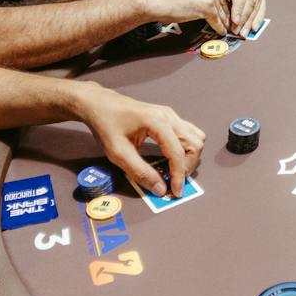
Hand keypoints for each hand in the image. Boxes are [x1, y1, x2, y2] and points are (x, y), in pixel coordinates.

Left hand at [77, 86, 204, 197]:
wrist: (99, 104)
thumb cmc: (106, 125)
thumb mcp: (118, 153)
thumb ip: (140, 172)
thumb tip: (160, 189)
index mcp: (156, 122)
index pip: (178, 152)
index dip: (179, 175)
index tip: (175, 191)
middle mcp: (168, 116)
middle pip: (195, 143)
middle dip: (188, 166)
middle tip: (174, 180)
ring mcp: (170, 115)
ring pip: (195, 137)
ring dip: (190, 157)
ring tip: (175, 170)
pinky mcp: (168, 117)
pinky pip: (188, 133)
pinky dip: (186, 148)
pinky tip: (172, 158)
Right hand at [141, 0, 229, 33]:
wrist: (151, 0)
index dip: (221, 0)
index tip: (224, 7)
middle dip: (224, 11)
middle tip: (228, 20)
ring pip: (220, 10)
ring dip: (224, 21)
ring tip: (226, 27)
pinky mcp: (207, 6)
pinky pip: (217, 19)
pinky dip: (219, 27)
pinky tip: (220, 31)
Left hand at [208, 0, 266, 34]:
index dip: (239, 7)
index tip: (234, 21)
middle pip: (252, 0)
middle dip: (244, 18)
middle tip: (237, 31)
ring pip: (257, 6)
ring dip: (250, 21)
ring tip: (243, 33)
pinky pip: (262, 7)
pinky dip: (257, 19)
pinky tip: (253, 28)